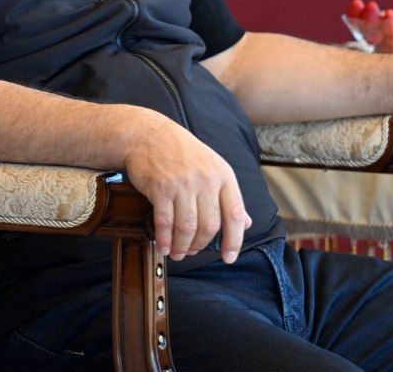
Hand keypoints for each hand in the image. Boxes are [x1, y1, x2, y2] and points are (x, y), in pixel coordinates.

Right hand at [122, 112, 250, 262]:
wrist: (147, 135)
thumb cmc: (181, 152)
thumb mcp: (212, 166)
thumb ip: (228, 195)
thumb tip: (245, 223)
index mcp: (223, 174)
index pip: (234, 214)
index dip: (234, 240)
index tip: (229, 258)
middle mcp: (206, 179)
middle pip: (209, 225)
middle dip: (201, 245)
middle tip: (192, 252)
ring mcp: (183, 183)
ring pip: (187, 227)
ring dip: (182, 246)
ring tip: (178, 253)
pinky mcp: (161, 188)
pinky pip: (165, 222)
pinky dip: (164, 239)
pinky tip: (163, 246)